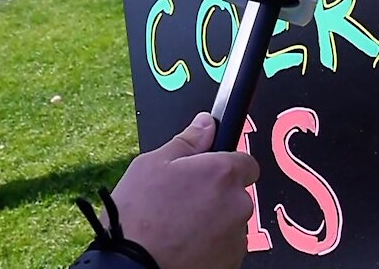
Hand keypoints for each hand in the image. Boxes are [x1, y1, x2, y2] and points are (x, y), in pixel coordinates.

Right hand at [110, 113, 258, 268]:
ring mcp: (237, 236)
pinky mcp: (231, 262)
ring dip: (213, 221)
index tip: (207, 173)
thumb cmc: (138, 217)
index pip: (245, 162)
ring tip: (178, 227)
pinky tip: (183, 245)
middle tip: (182, 202)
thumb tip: (206, 123)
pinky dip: (210, 245)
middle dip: (215, 195)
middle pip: (235, 193)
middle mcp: (237, 204)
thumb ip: (188, 141)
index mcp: (222, 173)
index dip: (225, 166)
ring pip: (229, 221)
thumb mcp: (152, 164)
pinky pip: (225, 246)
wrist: (133, 267)